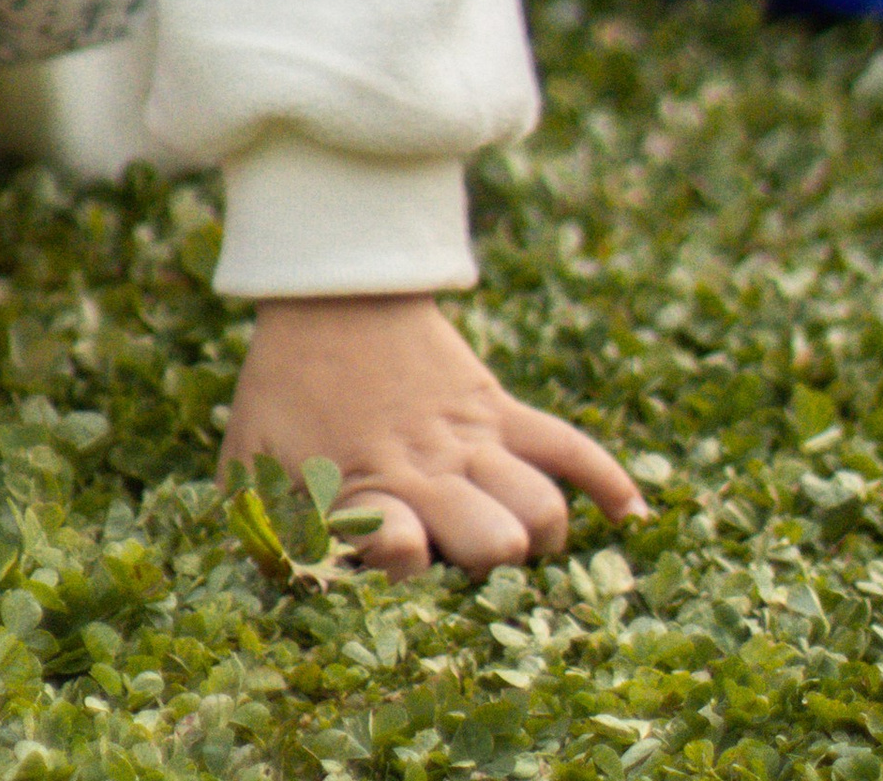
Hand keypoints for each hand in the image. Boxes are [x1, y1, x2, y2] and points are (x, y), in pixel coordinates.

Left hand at [222, 293, 640, 577]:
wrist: (329, 288)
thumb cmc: (285, 389)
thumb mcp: (251, 460)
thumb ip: (262, 535)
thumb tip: (278, 594)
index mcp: (366, 484)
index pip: (400, 552)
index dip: (399, 565)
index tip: (395, 554)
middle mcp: (429, 468)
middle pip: (497, 543)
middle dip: (488, 570)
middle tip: (468, 566)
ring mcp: (473, 437)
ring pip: (542, 506)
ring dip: (538, 537)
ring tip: (518, 543)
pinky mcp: (499, 408)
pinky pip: (568, 445)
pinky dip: (606, 483)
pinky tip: (632, 522)